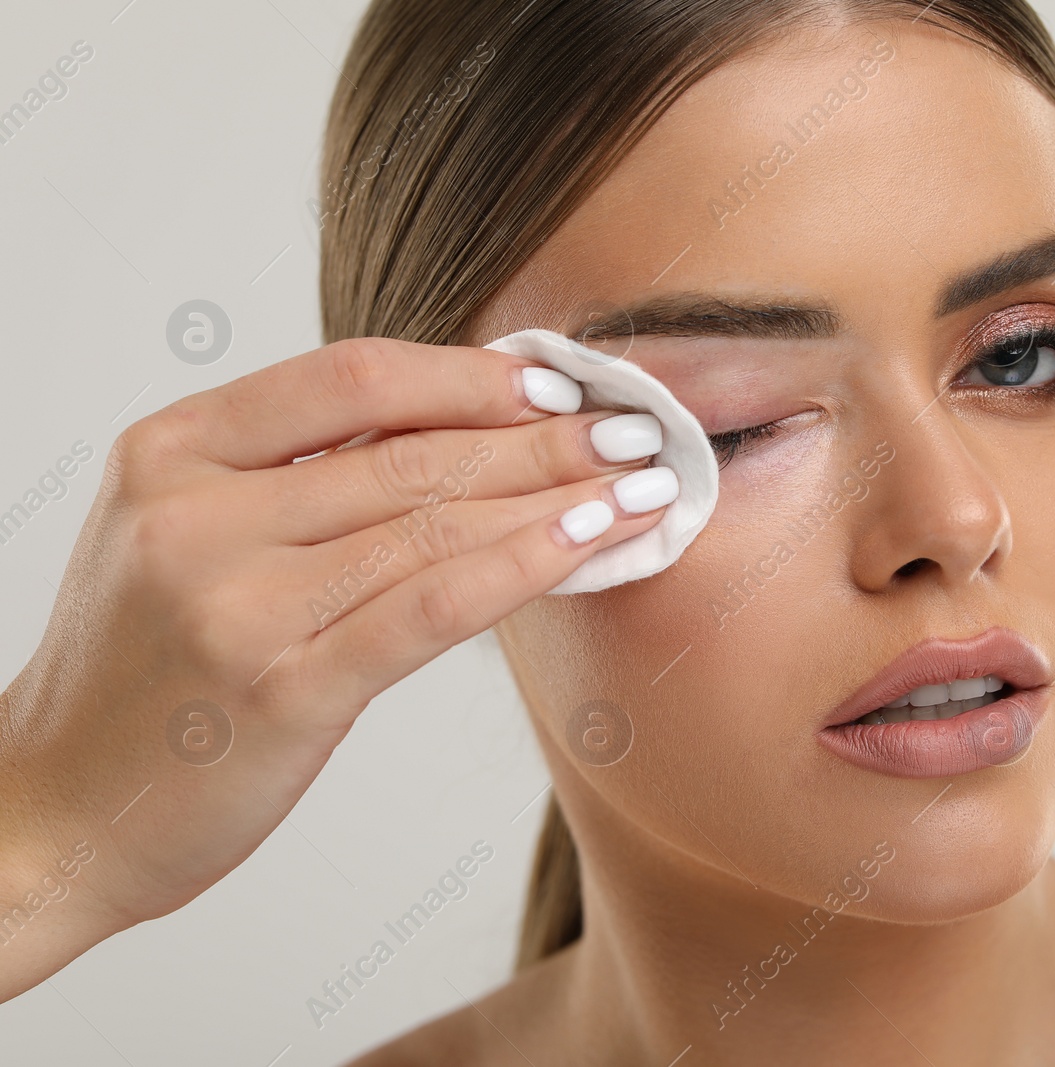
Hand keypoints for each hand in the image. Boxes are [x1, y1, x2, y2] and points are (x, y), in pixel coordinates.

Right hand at [0, 337, 675, 999]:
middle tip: (635, 431)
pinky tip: (589, 544)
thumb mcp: (182, 534)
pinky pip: (430, 608)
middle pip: (410, 452)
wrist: (53, 809)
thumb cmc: (143, 672)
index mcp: (173, 452)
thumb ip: (295, 476)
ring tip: (641, 486)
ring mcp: (236, 603)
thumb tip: (455, 427)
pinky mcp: (283, 689)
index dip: (467, 375)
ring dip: (557, 498)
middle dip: (542, 439)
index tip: (552, 384)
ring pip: (433, 524)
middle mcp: (197, 515)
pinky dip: (522, 566)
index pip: (349, 379)